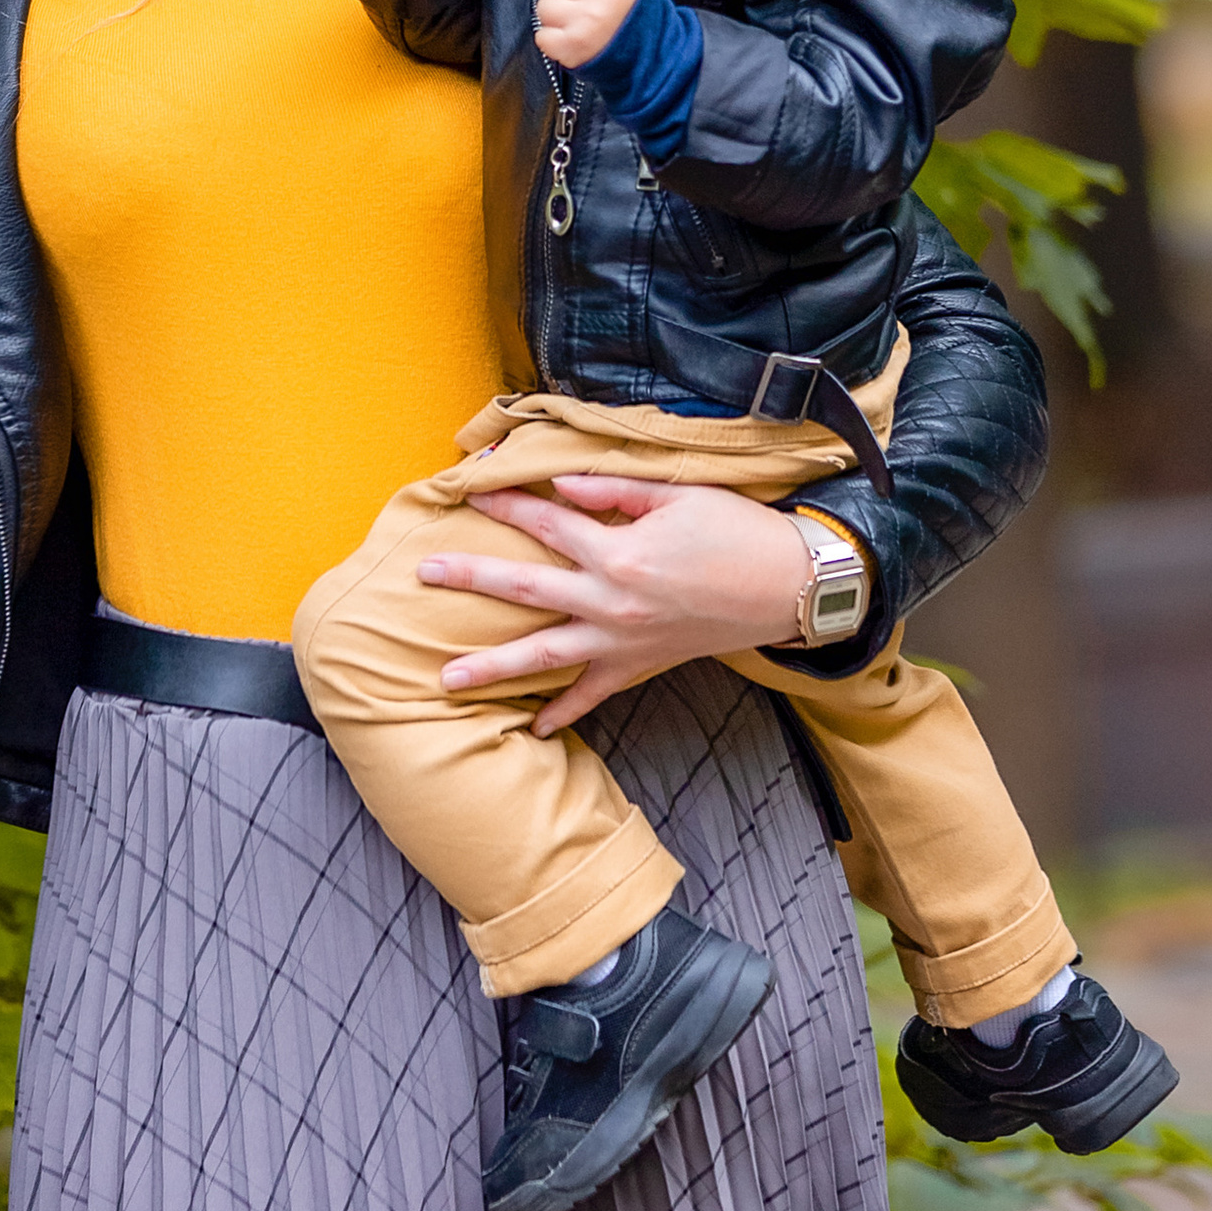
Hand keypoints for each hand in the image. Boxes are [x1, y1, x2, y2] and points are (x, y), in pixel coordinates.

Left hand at [423, 476, 811, 732]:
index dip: (507, 504)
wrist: (788, 589)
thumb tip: (563, 482)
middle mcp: (610, 601)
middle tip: (423, 574)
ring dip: (492, 667)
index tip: (470, 493)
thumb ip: (615, 489)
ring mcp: (622, 640)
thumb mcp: (678, 495)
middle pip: (524, 588)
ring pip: (544, 656)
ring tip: (446, 679)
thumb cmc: (737, 532)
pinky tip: (532, 727)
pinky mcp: (641, 664)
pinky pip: (593, 695)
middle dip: (470, 579)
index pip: (547, 521)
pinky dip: (563, 713)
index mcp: (618, 551)